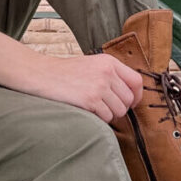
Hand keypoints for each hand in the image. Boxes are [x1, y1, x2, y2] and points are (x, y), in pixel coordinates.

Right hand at [30, 52, 144, 122]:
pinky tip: (87, 110)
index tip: (132, 103)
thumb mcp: (91, 64)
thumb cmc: (65, 72)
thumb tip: (130, 95)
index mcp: (109, 62)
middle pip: (129, 99)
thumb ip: (110, 74)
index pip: (137, 81)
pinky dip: (100, 118)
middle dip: (120, 108)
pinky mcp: (90, 100)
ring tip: (95, 107)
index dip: (137, 95)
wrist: (43, 74)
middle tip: (106, 107)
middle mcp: (107, 72)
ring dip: (109, 114)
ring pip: (120, 111)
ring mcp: (99, 86)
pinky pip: (107, 117)